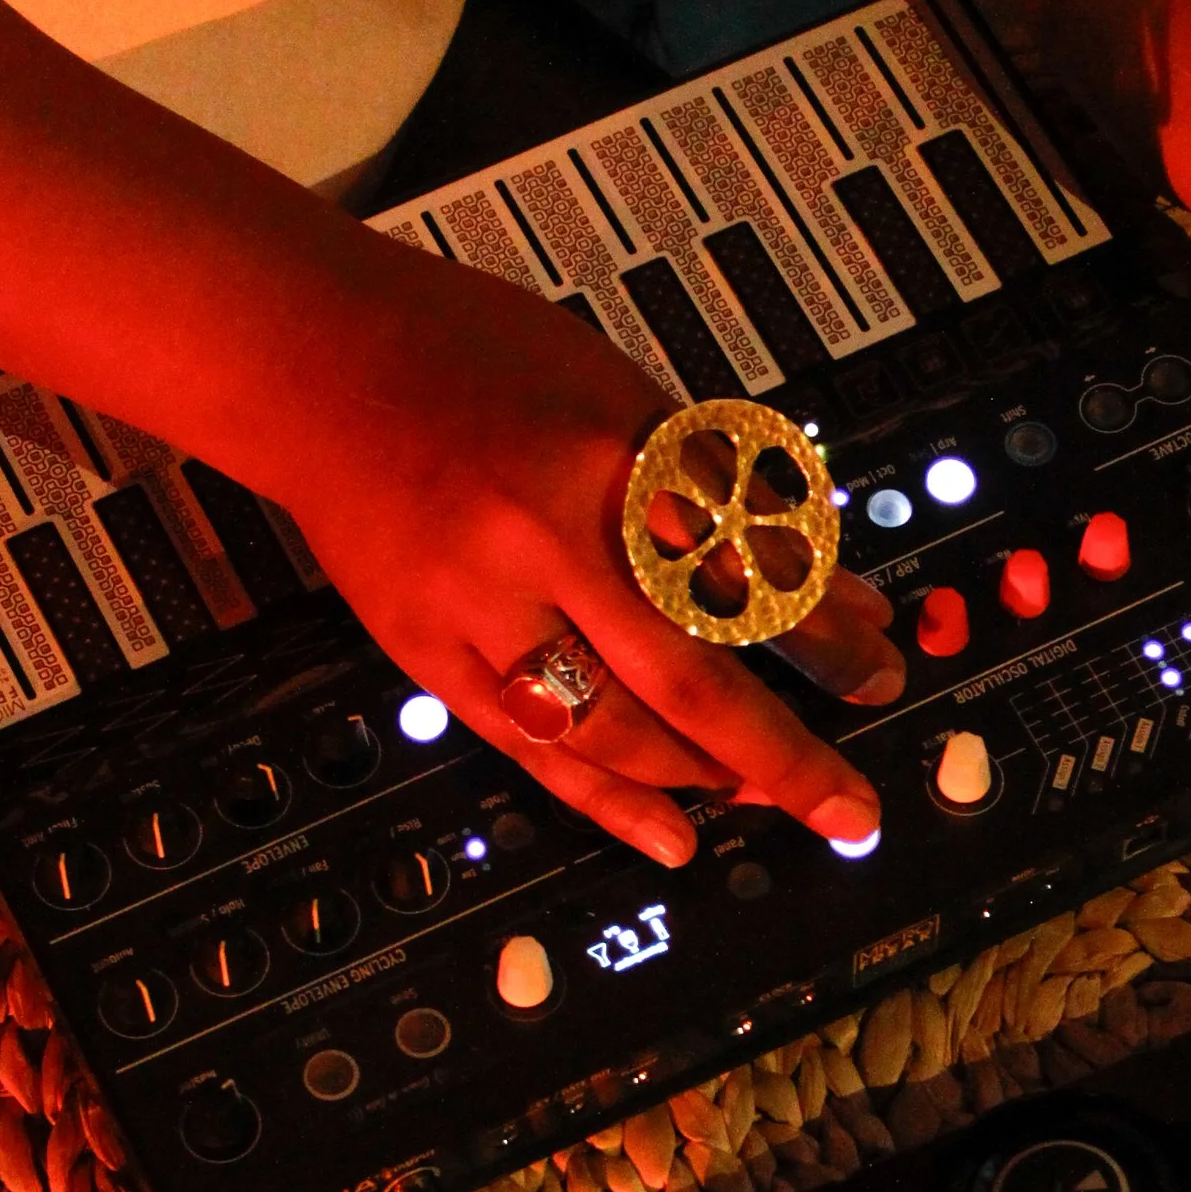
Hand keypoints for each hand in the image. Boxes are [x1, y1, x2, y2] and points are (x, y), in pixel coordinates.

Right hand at [276, 245, 902, 868]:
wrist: (311, 360)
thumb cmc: (474, 357)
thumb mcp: (616, 391)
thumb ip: (710, 490)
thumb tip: (818, 586)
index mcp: (610, 452)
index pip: (745, 568)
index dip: (822, 631)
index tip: (880, 665)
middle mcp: (547, 532)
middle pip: (693, 668)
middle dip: (784, 749)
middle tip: (847, 800)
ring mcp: (479, 600)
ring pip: (613, 724)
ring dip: (701, 774)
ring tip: (761, 795)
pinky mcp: (429, 649)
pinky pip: (532, 747)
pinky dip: (607, 799)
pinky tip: (669, 834)